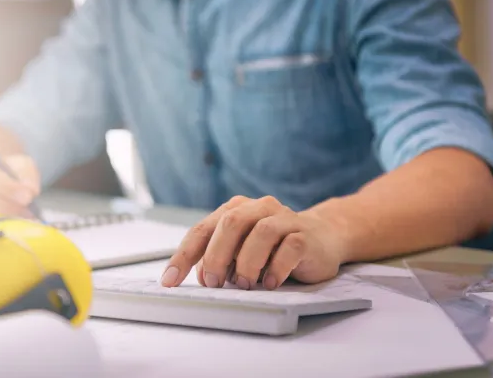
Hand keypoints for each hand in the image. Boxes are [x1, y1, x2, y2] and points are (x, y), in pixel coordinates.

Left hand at [160, 195, 347, 289]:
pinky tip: (270, 283)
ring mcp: (284, 219)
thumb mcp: (241, 251)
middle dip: (216, 256)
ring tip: (245, 284)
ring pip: (260, 233)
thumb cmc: (273, 247)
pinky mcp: (306, 235)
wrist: (323, 237)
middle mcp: (259, 208)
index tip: (170, 280)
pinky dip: (275, 269)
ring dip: (247, 263)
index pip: (202, 229)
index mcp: (236, 209)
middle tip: (213, 283)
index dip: (184, 255)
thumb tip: (201, 277)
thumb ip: (220, 258)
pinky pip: (289, 248)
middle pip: (230, 223)